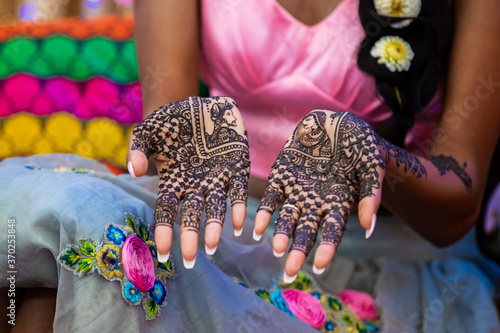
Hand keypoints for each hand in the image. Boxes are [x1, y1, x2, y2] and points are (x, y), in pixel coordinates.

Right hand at [127, 96, 250, 267]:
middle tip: (191, 259)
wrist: (201, 106)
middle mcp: (195, 187)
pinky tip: (238, 226)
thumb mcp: (148, 131)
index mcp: (173, 182)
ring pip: (216, 208)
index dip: (165, 231)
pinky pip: (238, 192)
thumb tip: (135, 171)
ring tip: (212, 247)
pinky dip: (238, 208)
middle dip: (191, 237)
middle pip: (192, 215)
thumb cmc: (171, 122)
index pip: (167, 210)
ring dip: (214, 227)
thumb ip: (138, 148)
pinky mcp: (236, 170)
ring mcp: (216, 180)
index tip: (162, 253)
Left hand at [254, 110, 384, 280]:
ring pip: (287, 218)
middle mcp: (316, 202)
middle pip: (306, 231)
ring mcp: (297, 191)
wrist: (337, 123)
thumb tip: (368, 226)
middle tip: (289, 271)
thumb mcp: (371, 165)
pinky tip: (257, 229)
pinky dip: (265, 213)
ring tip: (275, 248)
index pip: (332, 232)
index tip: (318, 266)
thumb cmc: (359, 145)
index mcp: (338, 203)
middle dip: (298, 251)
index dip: (325, 248)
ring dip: (280, 233)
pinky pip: (271, 198)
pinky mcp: (281, 177)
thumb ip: (370, 194)